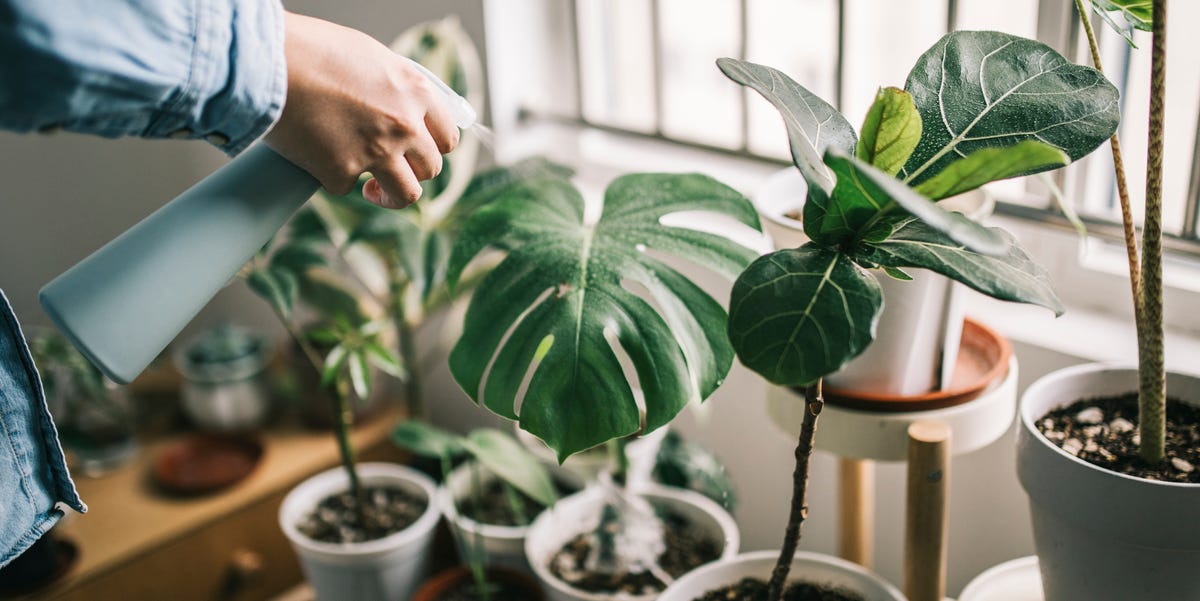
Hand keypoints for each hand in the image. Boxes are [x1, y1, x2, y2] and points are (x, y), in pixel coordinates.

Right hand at [265, 12, 458, 207]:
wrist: (267, 62)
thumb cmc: (311, 50)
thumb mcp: (370, 56)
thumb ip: (393, 85)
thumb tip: (402, 104)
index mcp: (415, 92)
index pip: (447, 136)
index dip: (434, 148)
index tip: (420, 153)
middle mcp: (404, 125)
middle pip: (431, 168)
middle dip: (413, 172)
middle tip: (392, 170)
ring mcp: (376, 152)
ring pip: (406, 195)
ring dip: (390, 197)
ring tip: (372, 191)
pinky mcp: (342, 172)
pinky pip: (347, 187)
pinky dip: (333, 178)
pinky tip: (319, 159)